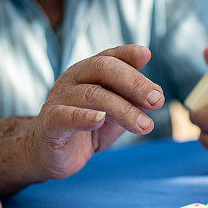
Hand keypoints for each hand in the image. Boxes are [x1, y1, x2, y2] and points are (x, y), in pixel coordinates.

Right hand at [27, 45, 164, 180]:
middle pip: (102, 69)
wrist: (51, 153)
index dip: (126, 53)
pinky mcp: (50, 124)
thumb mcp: (116, 113)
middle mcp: (73, 80)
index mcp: (89, 73)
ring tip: (145, 126)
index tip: (146, 55)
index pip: (109, 56)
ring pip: (92, 95)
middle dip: (134, 83)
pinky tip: (100, 120)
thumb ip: (133, 102)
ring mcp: (59, 100)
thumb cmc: (87, 128)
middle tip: (157, 100)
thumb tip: (157, 95)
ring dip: (124, 110)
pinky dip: (84, 117)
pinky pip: (65, 116)